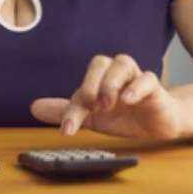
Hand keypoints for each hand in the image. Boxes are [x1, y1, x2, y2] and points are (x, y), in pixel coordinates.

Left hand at [30, 54, 182, 140]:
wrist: (158, 125)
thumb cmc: (125, 116)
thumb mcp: (93, 119)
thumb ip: (68, 112)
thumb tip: (34, 107)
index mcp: (100, 81)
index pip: (81, 87)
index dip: (72, 109)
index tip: (67, 130)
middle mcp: (116, 75)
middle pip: (100, 63)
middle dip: (91, 83)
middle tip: (90, 106)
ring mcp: (135, 79)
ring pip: (122, 63)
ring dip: (111, 83)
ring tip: (107, 104)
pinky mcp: (155, 87)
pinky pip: (147, 78)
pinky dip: (136, 87)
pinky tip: (128, 99)